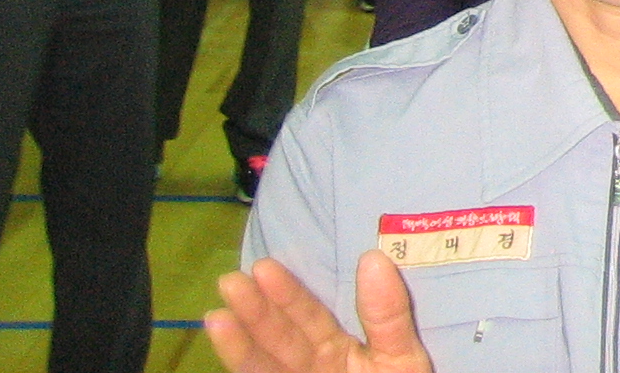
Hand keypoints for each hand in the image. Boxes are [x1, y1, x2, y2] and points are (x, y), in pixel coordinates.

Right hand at [204, 251, 431, 372]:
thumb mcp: (402, 360)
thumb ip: (387, 316)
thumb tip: (372, 257)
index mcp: (338, 352)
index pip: (309, 318)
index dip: (287, 295)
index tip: (264, 268)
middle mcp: (311, 372)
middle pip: (279, 341)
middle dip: (255, 313)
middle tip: (230, 281)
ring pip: (264, 369)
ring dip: (240, 346)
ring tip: (216, 317)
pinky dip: (244, 370)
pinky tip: (228, 354)